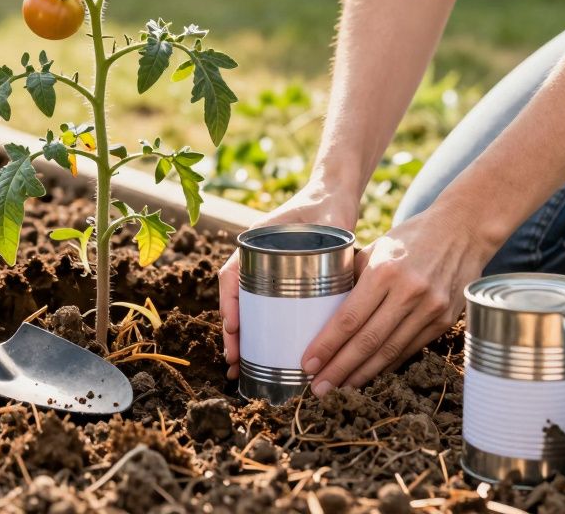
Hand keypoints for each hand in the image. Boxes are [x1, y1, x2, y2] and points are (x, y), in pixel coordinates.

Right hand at [218, 179, 358, 379]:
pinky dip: (264, 331)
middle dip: (233, 334)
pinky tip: (268, 354)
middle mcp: (257, 261)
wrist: (334, 196)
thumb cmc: (322, 204)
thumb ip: (318, 239)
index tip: (234, 329)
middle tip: (234, 363)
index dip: (230, 303)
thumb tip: (321, 273)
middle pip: (237, 301)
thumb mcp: (317, 220)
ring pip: (251, 310)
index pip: (231, 276)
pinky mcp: (286, 283)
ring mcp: (269, 273)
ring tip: (244, 367)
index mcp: (255, 245)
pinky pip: (269, 310)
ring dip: (245, 339)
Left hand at [301, 205, 489, 395]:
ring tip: (338, 389)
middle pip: (367, 341)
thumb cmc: (411, 238)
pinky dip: (386, 365)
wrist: (462, 232)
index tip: (307, 364)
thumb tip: (326, 314)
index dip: (327, 345)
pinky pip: (409, 349)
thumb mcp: (377, 249)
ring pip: (389, 352)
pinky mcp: (444, 320)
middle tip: (317, 389)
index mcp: (386, 271)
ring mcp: (431, 309)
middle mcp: (410, 292)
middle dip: (339, 369)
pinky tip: (368, 374)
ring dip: (361, 374)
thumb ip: (354, 280)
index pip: (349, 318)